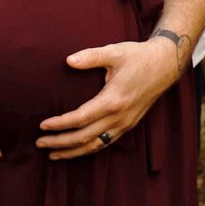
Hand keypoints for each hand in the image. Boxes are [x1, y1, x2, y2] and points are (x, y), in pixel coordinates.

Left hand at [35, 37, 184, 159]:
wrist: (165, 65)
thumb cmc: (137, 56)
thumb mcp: (114, 51)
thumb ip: (90, 56)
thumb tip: (68, 61)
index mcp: (114, 100)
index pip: (81, 118)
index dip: (60, 124)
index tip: (43, 126)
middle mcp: (120, 117)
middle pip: (85, 137)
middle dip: (61, 142)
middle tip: (39, 143)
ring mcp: (125, 124)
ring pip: (96, 145)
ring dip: (73, 152)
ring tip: (53, 154)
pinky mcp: (129, 125)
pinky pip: (106, 143)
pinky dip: (89, 149)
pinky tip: (77, 150)